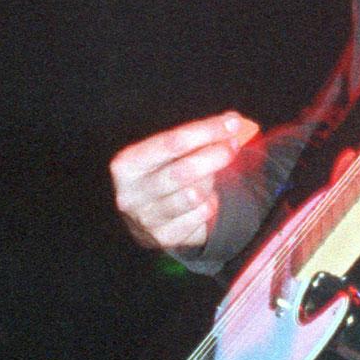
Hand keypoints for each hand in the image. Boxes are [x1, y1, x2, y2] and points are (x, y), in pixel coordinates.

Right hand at [110, 113, 260, 251]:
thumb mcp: (168, 153)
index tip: (232, 123)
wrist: (149, 217)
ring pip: (194, 195)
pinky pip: (201, 214)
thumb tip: (231, 122)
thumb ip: (195, 137)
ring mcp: (146, 220)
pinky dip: (210, 203)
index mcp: (126, 165)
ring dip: (210, 182)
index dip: (205, 131)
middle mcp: (130, 194)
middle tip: (234, 146)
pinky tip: (204, 198)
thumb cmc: (162, 173)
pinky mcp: (165, 237)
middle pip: (183, 171)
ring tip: (210, 176)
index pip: (171, 143)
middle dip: (215, 155)